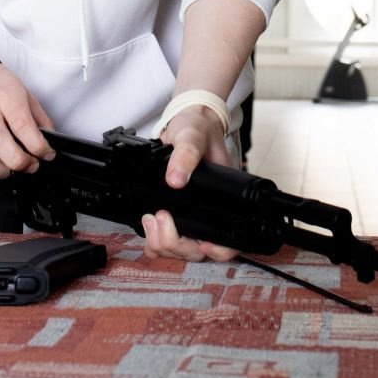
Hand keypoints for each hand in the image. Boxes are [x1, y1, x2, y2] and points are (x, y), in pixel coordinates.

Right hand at [0, 62, 54, 178]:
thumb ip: (38, 117)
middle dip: (23, 163)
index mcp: (6, 99)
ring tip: (11, 165)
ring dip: (3, 171)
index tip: (48, 153)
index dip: (40, 147)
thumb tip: (49, 139)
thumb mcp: (23, 91)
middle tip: (32, 163)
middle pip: (3, 148)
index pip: (23, 127)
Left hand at [142, 106, 236, 262]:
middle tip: (161, 217)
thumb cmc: (198, 131)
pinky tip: (148, 225)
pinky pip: (164, 243)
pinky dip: (154, 241)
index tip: (202, 243)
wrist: (186, 126)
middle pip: (198, 252)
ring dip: (161, 243)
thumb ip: (187, 155)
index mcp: (226, 201)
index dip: (217, 251)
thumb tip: (176, 179)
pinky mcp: (175, 217)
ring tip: (150, 218)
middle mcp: (211, 215)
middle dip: (176, 244)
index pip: (228, 242)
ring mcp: (192, 218)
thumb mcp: (193, 137)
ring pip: (179, 252)